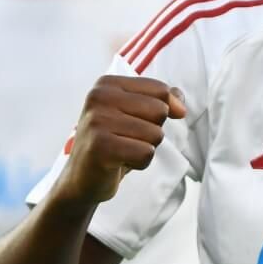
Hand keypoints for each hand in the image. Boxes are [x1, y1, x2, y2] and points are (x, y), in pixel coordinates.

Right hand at [58, 76, 186, 204]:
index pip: (160, 90)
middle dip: (152, 131)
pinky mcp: (100, 147)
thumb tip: (181, 105)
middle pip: (160, 110)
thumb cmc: (112, 144)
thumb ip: (160, 101)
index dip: (165, 110)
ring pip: (155, 134)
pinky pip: (146, 153)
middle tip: (127, 140)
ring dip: (145, 149)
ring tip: (122, 152)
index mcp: (107, 84)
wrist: (81, 179)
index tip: (143, 122)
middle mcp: (99, 97)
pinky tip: (119, 163)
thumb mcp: (134, 115)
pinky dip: (140, 163)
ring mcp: (97, 121)